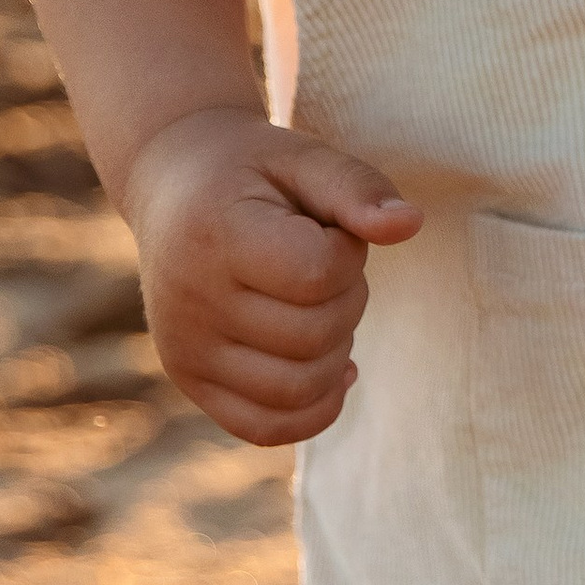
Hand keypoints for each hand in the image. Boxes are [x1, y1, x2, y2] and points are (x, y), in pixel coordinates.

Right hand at [121, 105, 420, 446]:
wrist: (174, 186)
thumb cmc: (252, 170)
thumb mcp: (304, 157)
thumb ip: (359, 188)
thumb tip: (411, 225)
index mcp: (215, 237)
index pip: (316, 275)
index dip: (348, 253)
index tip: (329, 229)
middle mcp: (190, 303)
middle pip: (314, 337)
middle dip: (348, 299)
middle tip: (327, 265)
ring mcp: (185, 351)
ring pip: (297, 390)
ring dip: (335, 351)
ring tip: (318, 306)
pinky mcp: (190, 381)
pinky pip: (265, 428)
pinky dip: (313, 408)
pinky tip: (332, 368)